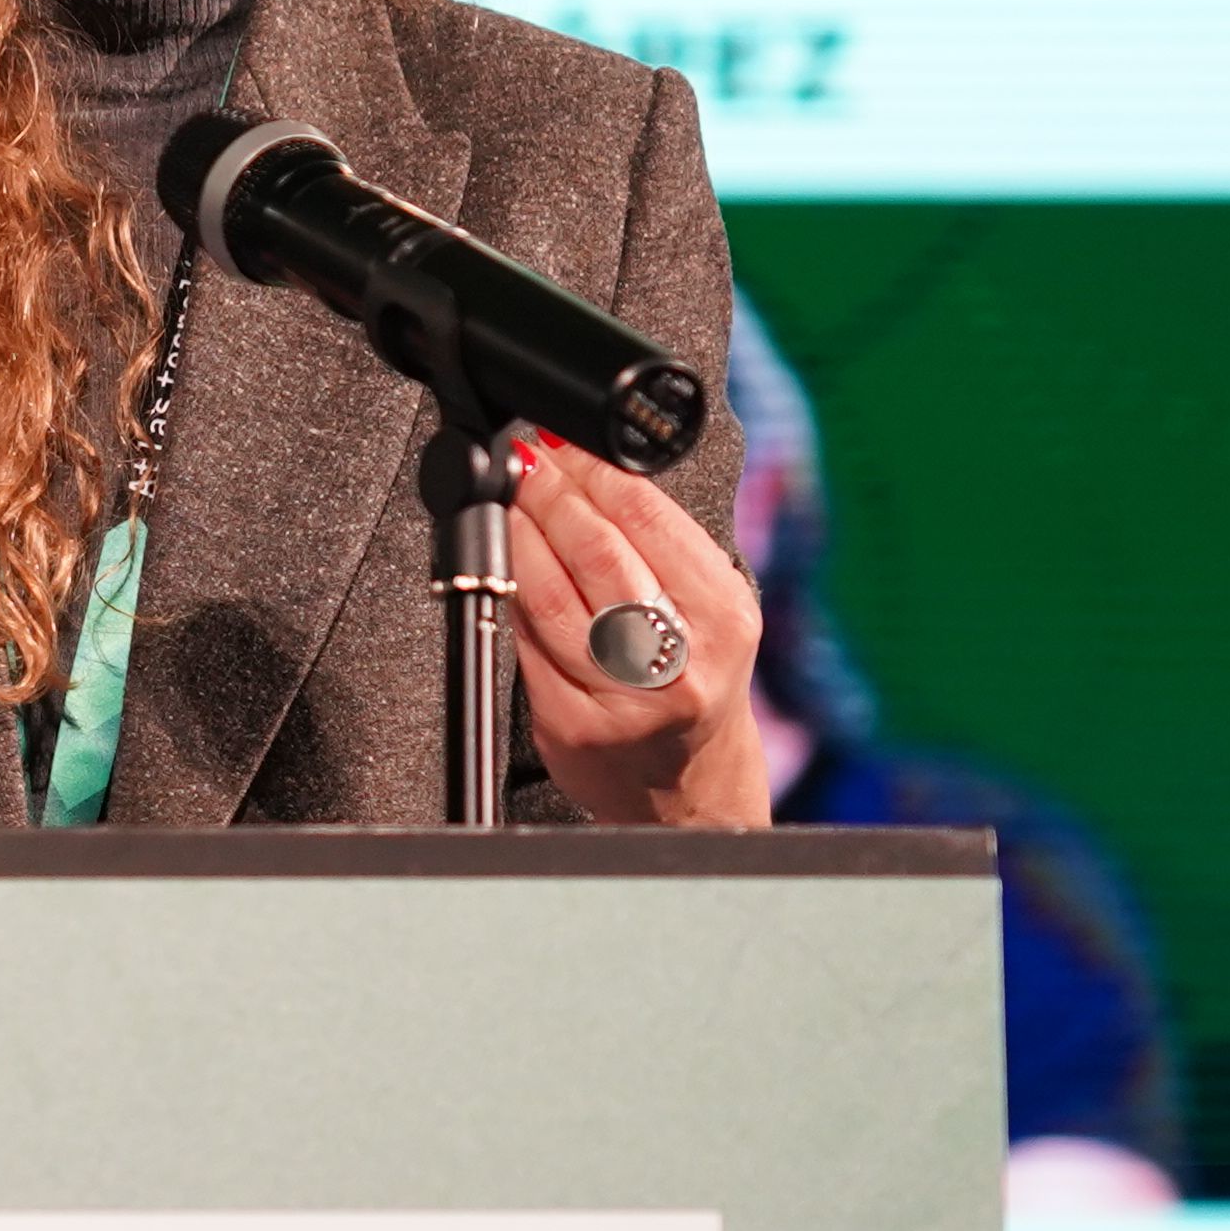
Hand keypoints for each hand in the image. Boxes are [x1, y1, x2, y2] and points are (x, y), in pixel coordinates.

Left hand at [501, 432, 770, 827]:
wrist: (690, 788)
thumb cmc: (695, 686)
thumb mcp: (708, 615)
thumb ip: (660, 553)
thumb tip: (587, 476)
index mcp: (723, 618)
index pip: (649, 519)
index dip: (595, 470)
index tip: (563, 441)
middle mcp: (682, 661)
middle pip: (597, 552)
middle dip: (551, 494)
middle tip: (525, 461)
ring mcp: (624, 699)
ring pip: (553, 597)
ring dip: (520, 537)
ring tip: (508, 501)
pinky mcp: (573, 727)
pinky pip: (531, 646)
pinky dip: (514, 597)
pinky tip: (506, 568)